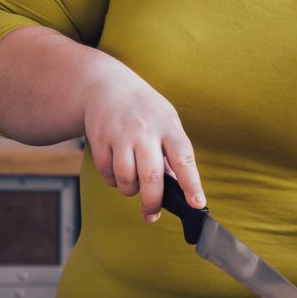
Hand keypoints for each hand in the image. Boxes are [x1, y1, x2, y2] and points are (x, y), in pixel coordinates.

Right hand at [82, 67, 205, 222]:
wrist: (107, 85)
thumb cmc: (144, 109)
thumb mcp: (166, 121)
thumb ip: (172, 153)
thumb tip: (178, 189)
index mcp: (168, 125)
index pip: (183, 158)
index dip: (191, 183)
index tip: (197, 203)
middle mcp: (145, 129)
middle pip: (151, 177)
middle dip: (152, 202)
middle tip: (151, 212)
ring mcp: (120, 133)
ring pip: (126, 179)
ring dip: (129, 190)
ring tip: (132, 183)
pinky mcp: (99, 138)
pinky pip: (107, 173)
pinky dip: (112, 180)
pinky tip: (116, 170)